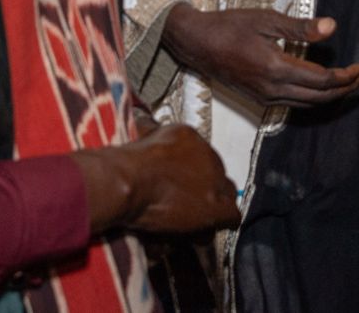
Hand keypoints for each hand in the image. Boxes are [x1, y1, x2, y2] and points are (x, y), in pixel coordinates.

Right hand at [74, 124, 239, 233]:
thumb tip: (146, 126)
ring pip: (225, 197)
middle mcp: (208, 155)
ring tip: (194, 221)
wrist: (130, 181)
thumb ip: (152, 133)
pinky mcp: (216, 207)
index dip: (193, 175)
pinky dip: (218, 224)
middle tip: (188, 205)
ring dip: (211, 208)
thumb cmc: (127, 162)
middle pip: (217, 176)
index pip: (202, 157)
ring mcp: (215, 181)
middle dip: (205, 191)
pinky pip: (231, 217)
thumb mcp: (141, 135)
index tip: (182, 185)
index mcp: (190, 137)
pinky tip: (203, 231)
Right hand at [161, 4, 358, 108]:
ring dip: (332, 95)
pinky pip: (294, 103)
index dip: (347, 76)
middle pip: (320, 97)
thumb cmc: (230, 25)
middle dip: (345, 88)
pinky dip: (314, 97)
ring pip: (308, 104)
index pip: (322, 80)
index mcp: (275, 68)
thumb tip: (332, 27)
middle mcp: (272, 89)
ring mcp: (265, 97)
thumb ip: (300, 27)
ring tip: (348, 80)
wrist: (197, 43)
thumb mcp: (266, 19)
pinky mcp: (259, 99)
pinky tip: (321, 85)